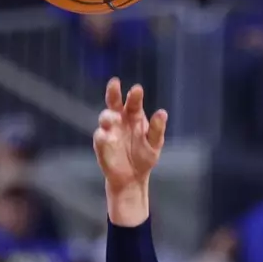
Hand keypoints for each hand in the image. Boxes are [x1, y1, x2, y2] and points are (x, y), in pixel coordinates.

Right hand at [94, 78, 166, 226]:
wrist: (132, 177)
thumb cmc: (144, 157)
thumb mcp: (154, 143)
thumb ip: (157, 129)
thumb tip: (162, 113)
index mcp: (134, 116)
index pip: (134, 102)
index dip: (135, 95)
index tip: (137, 89)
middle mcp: (120, 119)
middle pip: (114, 102)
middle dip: (113, 92)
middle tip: (114, 83)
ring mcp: (109, 130)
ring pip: (105, 117)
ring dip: (108, 116)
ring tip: (114, 119)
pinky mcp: (101, 143)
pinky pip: (100, 136)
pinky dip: (103, 135)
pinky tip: (108, 137)